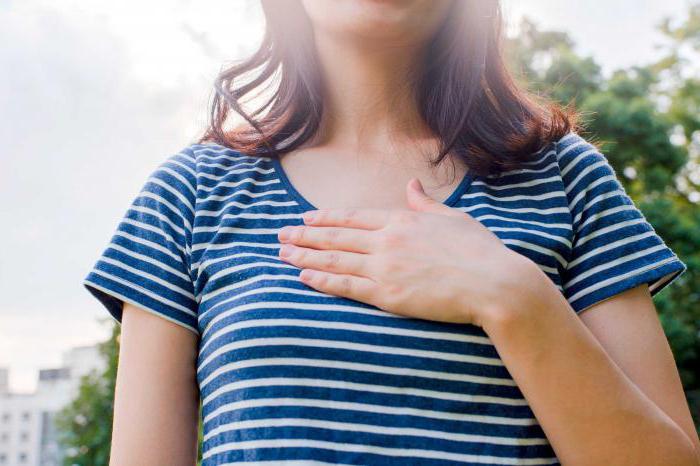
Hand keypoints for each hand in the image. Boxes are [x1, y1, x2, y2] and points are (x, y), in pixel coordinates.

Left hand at [277, 178, 538, 327]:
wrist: (494, 282)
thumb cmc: (479, 250)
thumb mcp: (453, 217)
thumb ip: (425, 203)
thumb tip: (411, 185)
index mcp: (402, 220)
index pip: (354, 217)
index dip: (326, 218)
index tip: (306, 218)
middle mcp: (387, 240)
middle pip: (336, 236)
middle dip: (305, 236)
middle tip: (281, 234)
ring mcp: (385, 267)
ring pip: (335, 259)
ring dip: (305, 256)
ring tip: (282, 254)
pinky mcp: (388, 294)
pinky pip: (346, 285)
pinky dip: (322, 279)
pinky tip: (304, 276)